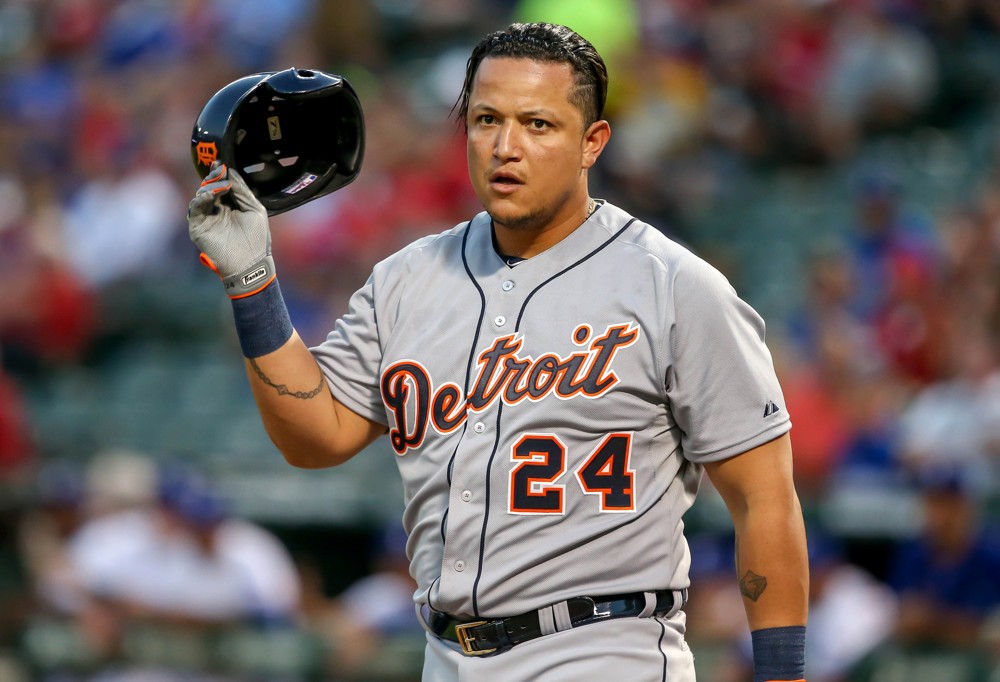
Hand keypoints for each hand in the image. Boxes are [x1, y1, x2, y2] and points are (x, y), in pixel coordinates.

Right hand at [187, 161, 275, 297]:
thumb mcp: (255, 209)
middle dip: (214, 177)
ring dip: (209, 187)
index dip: (221, 173)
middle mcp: (217, 210)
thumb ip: (243, 191)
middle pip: (210, 187)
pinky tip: (209, 195)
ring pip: (201, 195)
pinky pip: (194, 209)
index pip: (222, 185)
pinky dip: (200, 199)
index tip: (222, 164)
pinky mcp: (198, 227)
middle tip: (220, 171)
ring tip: (221, 186)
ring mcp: (207, 218)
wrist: (251, 264)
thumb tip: (231, 171)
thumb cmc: (257, 239)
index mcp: (231, 205)